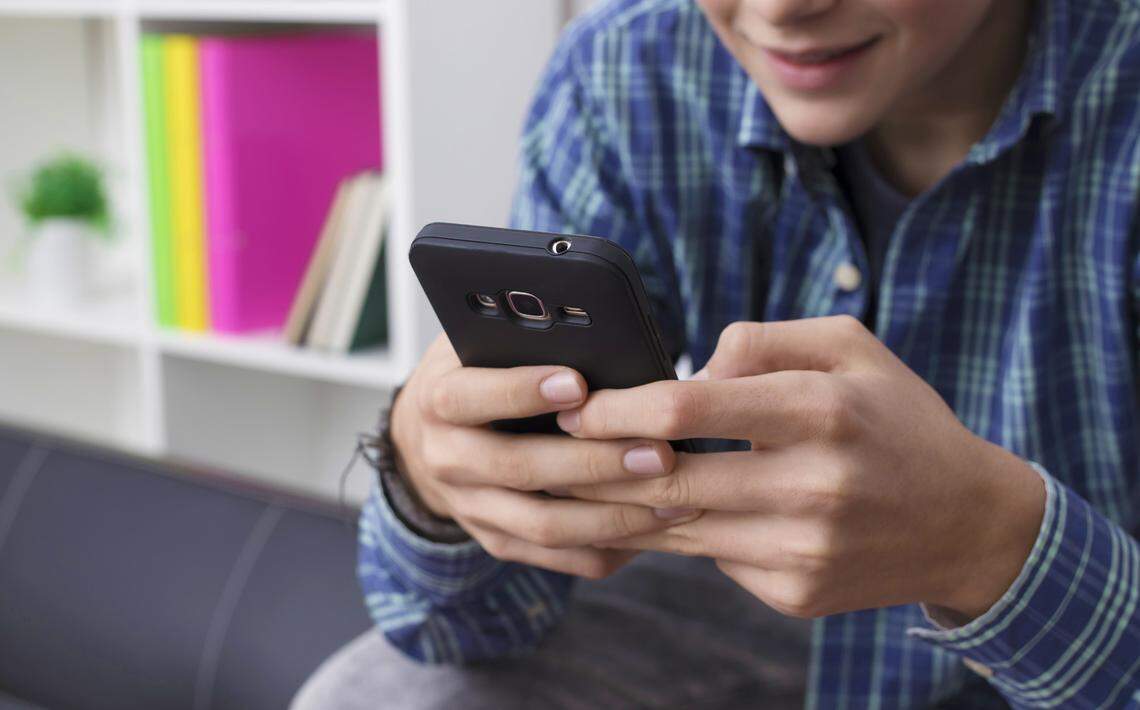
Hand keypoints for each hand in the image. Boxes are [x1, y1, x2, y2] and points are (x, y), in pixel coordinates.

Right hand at [388, 334, 699, 578]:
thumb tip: (593, 329)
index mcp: (438, 401)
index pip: (472, 397)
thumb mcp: (482, 342)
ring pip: (543, 525)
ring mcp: (471, 508)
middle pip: (520, 468)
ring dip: (612, 516)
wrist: (426, 439)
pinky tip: (653, 531)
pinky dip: (606, 548)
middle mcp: (447, 459)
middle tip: (658, 453)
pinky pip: (556, 557)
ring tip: (673, 501)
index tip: (579, 382)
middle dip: (593, 463)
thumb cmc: (477, 371)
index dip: (522, 391)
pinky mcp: (497, 541)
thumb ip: (521, 337)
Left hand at [557, 317, 1045, 618]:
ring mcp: (803, 550)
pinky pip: (712, 559)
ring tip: (579, 483)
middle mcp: (813, 486)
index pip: (688, 409)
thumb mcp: (849, 347)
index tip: (577, 406)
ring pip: (678, 528)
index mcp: (822, 411)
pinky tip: (656, 515)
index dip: (618, 408)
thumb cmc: (897, 419)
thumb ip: (762, 341)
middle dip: (597, 464)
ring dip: (621, 506)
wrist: (967, 522)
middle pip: (668, 479)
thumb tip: (688, 370)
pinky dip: (679, 534)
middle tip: (556, 447)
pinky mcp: (796, 593)